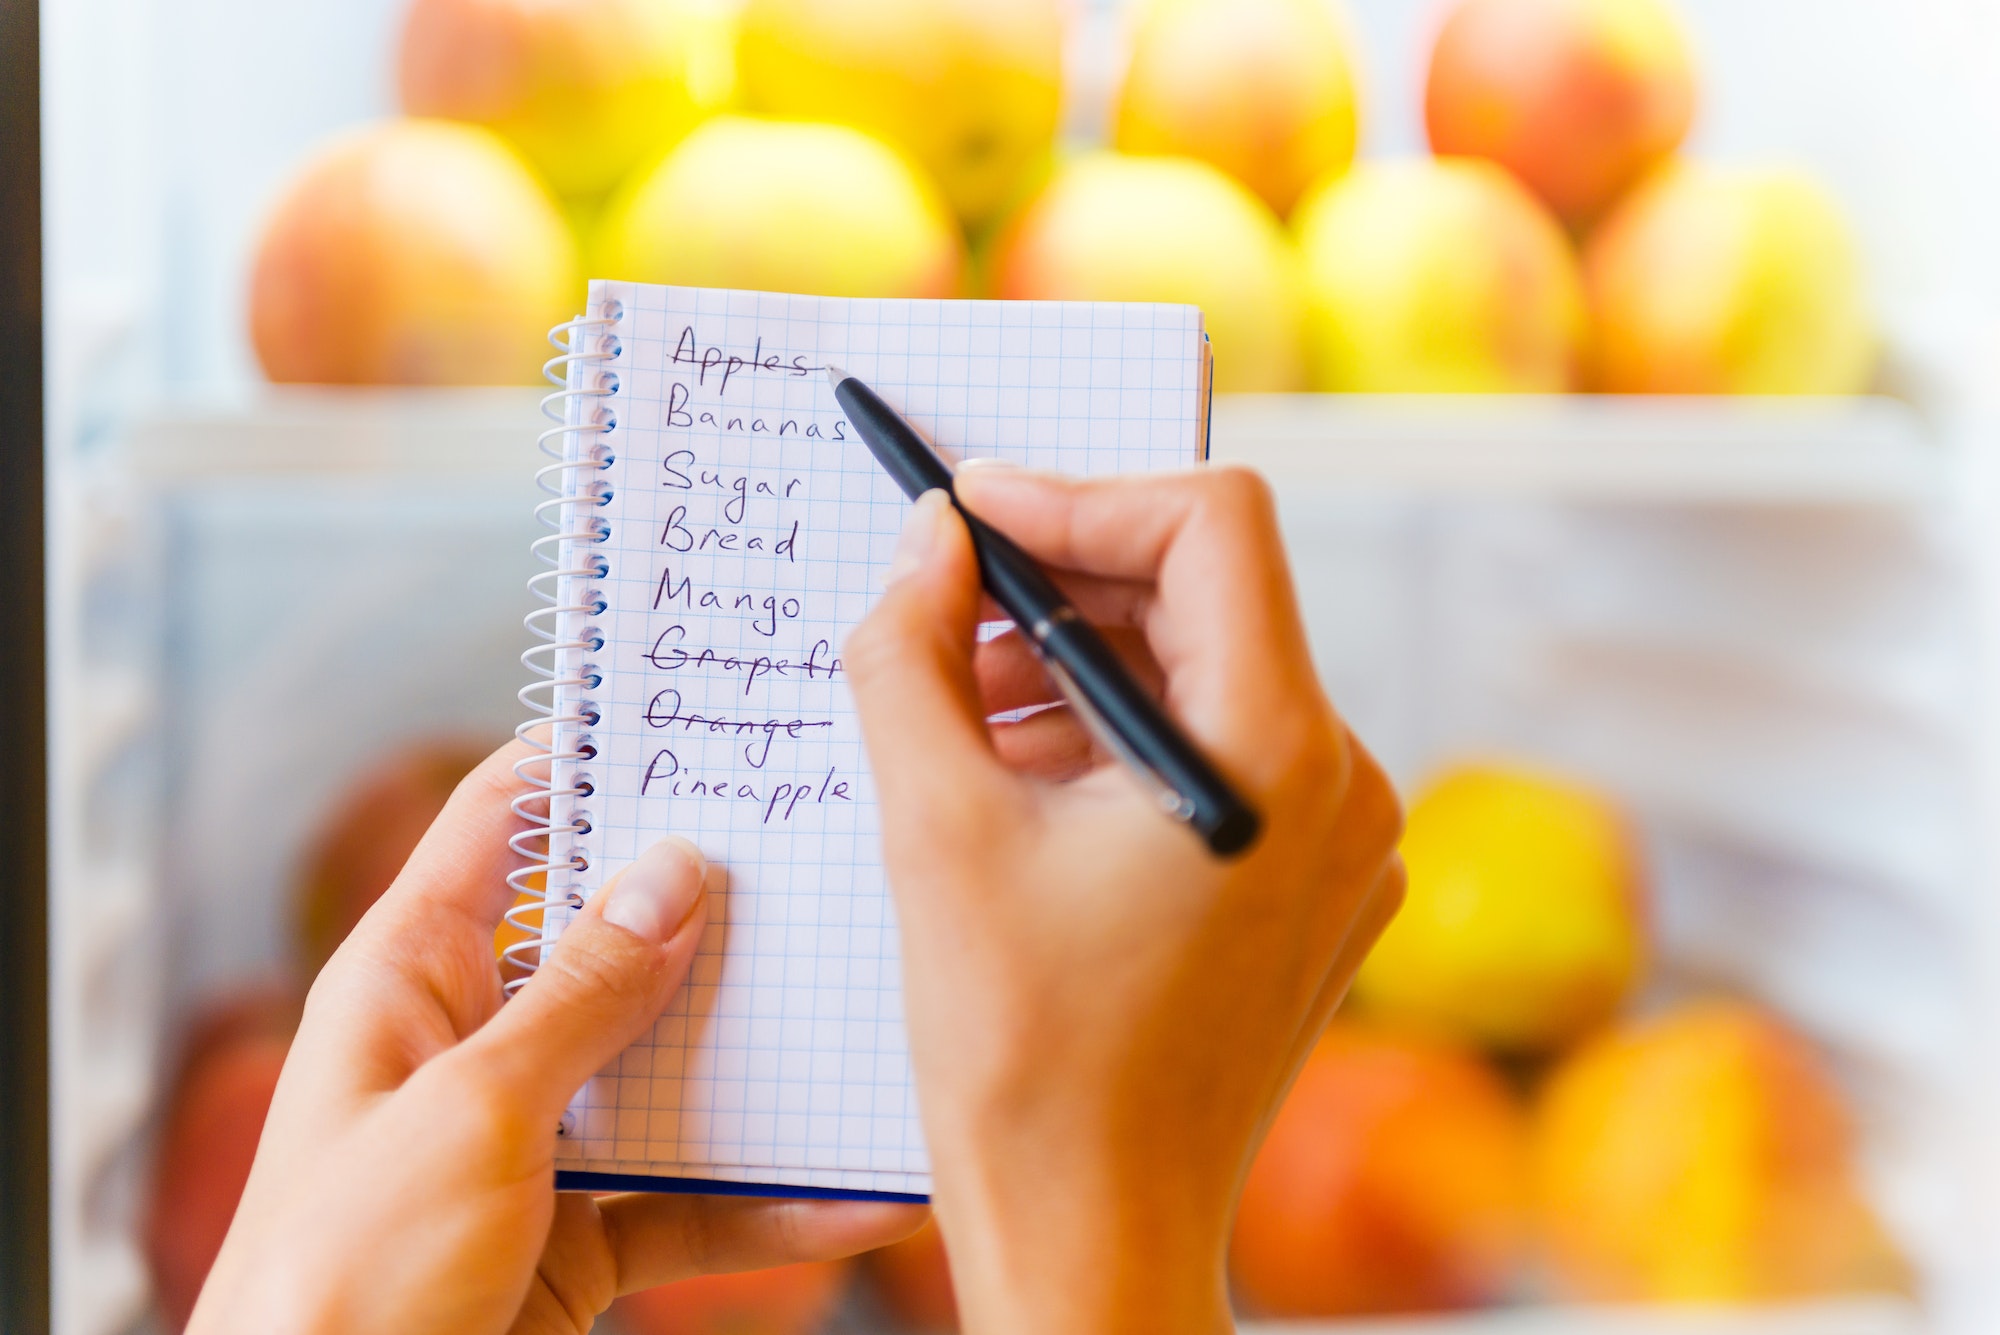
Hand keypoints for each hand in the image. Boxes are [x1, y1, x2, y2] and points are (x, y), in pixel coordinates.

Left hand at [188, 743, 921, 1334]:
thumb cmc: (344, 1280)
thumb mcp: (475, 1113)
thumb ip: (585, 996)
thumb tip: (673, 873)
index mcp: (414, 975)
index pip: (503, 819)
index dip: (590, 756)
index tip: (697, 719)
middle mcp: (477, 1039)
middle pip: (613, 941)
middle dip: (717, 911)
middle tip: (829, 857)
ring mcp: (534, 1139)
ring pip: (668, 1069)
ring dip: (764, 1062)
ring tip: (873, 1027)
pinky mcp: (578, 1232)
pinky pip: (688, 1197)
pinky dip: (767, 1202)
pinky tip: (853, 1196)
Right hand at [844, 466, 1404, 1334]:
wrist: (1096, 1237)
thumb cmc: (1020, 1062)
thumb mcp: (934, 832)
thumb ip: (913, 655)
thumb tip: (926, 540)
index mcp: (1275, 757)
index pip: (1211, 523)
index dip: (1082, 492)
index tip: (972, 509)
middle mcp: (1345, 786)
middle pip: (1210, 597)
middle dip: (1067, 585)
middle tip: (945, 608)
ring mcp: (1343, 846)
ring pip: (1212, 678)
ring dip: (1084, 667)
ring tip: (965, 712)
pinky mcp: (1317, 891)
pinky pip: (1225, 760)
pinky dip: (1123, 743)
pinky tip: (1026, 785)